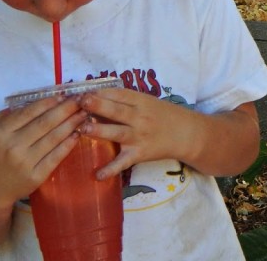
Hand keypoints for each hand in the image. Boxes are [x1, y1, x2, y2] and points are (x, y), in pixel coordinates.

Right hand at [0, 96, 85, 214]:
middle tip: (82, 100)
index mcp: (0, 133)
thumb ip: (0, 117)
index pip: (29, 112)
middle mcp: (13, 146)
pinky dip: (68, 144)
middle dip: (66, 109)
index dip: (49, 102)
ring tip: (84, 114)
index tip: (63, 95)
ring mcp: (26, 163)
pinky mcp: (36, 176)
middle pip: (45, 123)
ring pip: (54, 137)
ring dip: (72, 123)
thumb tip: (24, 103)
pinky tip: (78, 134)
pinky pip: (56, 156)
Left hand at [77, 88, 192, 179]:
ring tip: (83, 129)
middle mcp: (140, 118)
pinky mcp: (140, 154)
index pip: (119, 94)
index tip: (83, 91)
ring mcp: (139, 136)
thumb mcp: (148, 102)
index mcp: (142, 101)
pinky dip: (111, 169)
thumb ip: (126, 101)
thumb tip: (96, 97)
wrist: (186, 133)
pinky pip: (124, 162)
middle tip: (80, 102)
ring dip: (100, 130)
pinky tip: (98, 175)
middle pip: (117, 111)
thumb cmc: (164, 115)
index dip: (101, 92)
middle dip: (98, 105)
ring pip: (118, 133)